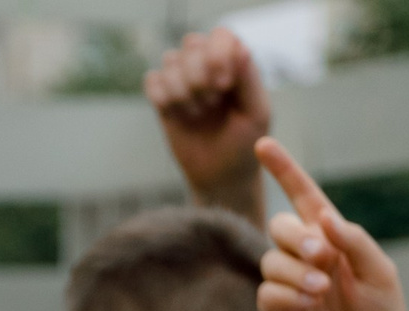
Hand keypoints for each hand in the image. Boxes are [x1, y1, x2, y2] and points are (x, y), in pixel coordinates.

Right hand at [144, 29, 271, 223]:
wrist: (220, 177)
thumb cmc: (244, 144)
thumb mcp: (256, 112)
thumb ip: (249, 79)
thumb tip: (239, 47)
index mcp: (234, 62)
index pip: (220, 35)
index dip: (217, 55)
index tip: (223, 85)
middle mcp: (208, 65)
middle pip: (191, 44)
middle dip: (199, 75)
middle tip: (211, 104)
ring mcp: (184, 80)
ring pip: (170, 60)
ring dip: (183, 90)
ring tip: (197, 114)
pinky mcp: (163, 98)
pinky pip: (152, 80)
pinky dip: (162, 98)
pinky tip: (177, 116)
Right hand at [253, 139, 408, 310]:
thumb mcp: (380, 271)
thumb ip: (354, 241)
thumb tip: (323, 218)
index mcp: (330, 239)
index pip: (302, 196)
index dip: (284, 170)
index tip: (262, 145)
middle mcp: (304, 257)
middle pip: (280, 226)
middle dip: (297, 238)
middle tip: (322, 257)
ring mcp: (288, 284)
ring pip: (272, 259)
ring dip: (297, 271)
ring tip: (323, 291)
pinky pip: (268, 291)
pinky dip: (288, 295)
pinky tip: (308, 307)